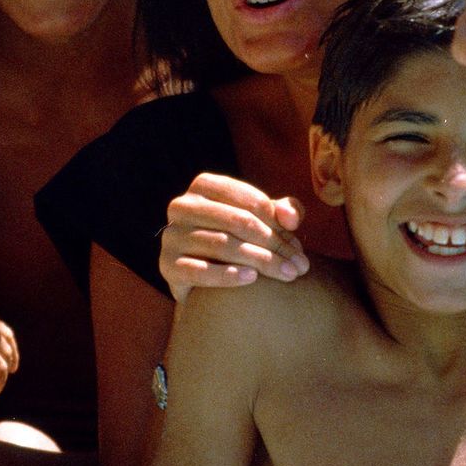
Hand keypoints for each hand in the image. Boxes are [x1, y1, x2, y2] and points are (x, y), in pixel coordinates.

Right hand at [161, 173, 308, 303]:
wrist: (202, 278)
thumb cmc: (239, 240)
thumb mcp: (263, 220)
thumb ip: (284, 211)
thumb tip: (291, 218)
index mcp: (204, 186)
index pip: (249, 201)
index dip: (278, 223)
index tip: (298, 245)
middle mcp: (182, 206)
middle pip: (238, 222)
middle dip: (274, 245)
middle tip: (299, 266)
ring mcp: (172, 235)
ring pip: (222, 244)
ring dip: (260, 261)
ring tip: (286, 274)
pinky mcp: (167, 265)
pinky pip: (198, 270)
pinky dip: (227, 275)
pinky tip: (251, 279)